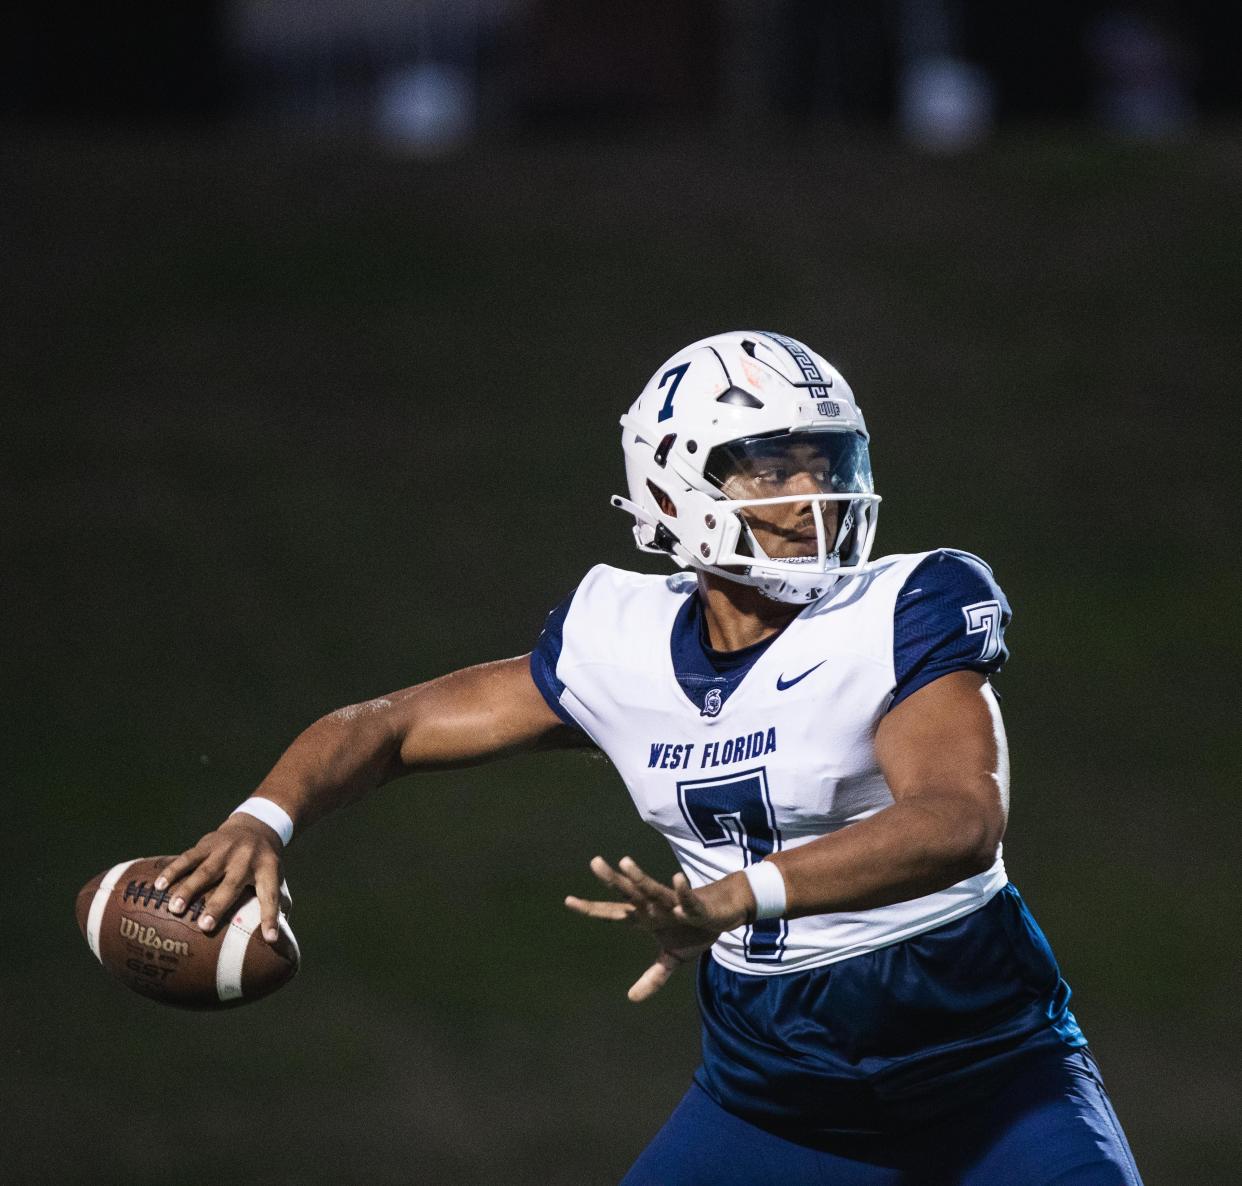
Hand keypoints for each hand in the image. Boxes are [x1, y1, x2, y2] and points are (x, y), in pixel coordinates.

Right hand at [155, 814, 284, 942]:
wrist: (256, 826)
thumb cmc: (263, 864)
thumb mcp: (277, 878)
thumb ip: (277, 905)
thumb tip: (277, 941)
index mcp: (268, 870)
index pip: (271, 896)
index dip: (271, 918)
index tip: (271, 939)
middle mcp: (247, 859)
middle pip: (232, 884)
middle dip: (218, 906)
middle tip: (204, 926)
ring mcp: (226, 850)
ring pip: (205, 870)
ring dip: (189, 889)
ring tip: (174, 908)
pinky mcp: (208, 843)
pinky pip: (188, 857)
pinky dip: (173, 871)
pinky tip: (159, 886)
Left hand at [564, 856, 754, 1001]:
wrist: (723, 914)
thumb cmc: (693, 929)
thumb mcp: (672, 958)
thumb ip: (653, 977)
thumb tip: (631, 998)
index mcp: (645, 918)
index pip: (614, 913)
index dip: (592, 909)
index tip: (568, 900)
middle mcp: (655, 907)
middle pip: (629, 892)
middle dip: (613, 879)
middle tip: (594, 862)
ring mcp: (674, 904)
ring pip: (654, 889)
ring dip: (640, 877)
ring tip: (625, 862)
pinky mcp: (696, 906)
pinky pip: (688, 898)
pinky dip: (683, 891)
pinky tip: (677, 879)